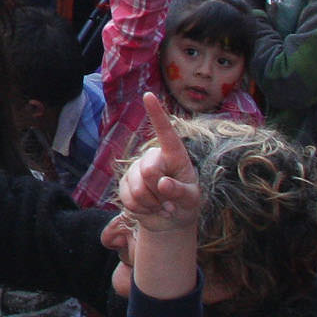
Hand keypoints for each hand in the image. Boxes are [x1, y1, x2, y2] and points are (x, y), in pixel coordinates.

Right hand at [117, 93, 201, 232]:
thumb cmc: (186, 204)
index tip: (148, 95)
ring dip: (151, 204)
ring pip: (137, 188)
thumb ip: (180, 191)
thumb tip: (162, 183)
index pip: (166, 133)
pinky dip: (140, 210)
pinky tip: (149, 209)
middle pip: (149, 170)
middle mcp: (153, 158)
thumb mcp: (191, 199)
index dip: (156, 114)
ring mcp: (136, 170)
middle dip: (159, 192)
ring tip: (161, 206)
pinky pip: (127, 198)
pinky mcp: (124, 184)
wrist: (169, 222)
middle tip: (169, 202)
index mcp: (174, 155)